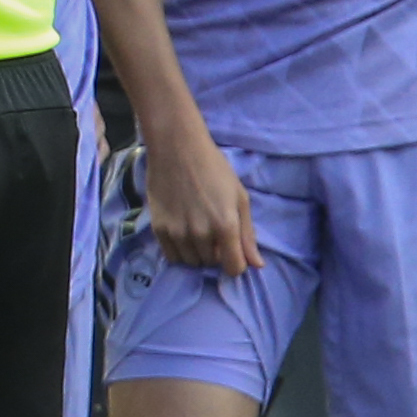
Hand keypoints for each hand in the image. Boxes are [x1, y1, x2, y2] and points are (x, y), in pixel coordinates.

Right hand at [142, 130, 261, 276]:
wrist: (177, 148)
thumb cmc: (215, 169)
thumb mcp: (239, 197)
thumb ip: (248, 234)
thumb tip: (257, 265)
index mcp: (226, 225)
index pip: (234, 268)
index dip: (236, 262)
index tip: (232, 250)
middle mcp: (201, 234)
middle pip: (212, 264)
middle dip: (216, 253)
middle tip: (214, 231)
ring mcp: (178, 233)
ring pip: (192, 262)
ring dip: (198, 253)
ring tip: (197, 230)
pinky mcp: (159, 230)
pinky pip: (172, 257)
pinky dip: (180, 250)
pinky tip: (183, 231)